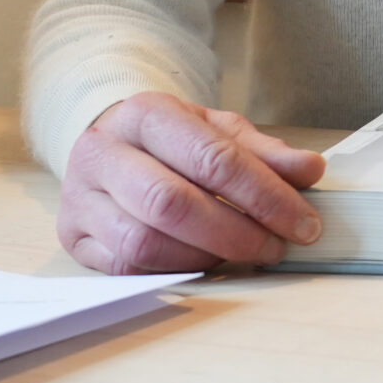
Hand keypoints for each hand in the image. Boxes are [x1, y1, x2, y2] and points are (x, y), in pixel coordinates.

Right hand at [56, 91, 326, 274]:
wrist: (108, 143)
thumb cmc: (171, 140)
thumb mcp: (217, 131)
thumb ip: (264, 152)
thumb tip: (310, 170)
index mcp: (145, 113)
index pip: (211, 158)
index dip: (264, 195)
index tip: (304, 222)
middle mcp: (102, 152)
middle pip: (172, 203)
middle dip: (236, 233)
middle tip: (276, 247)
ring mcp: (80, 197)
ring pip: (144, 242)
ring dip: (205, 256)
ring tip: (243, 254)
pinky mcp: (73, 238)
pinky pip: (125, 268)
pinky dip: (173, 269)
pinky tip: (204, 261)